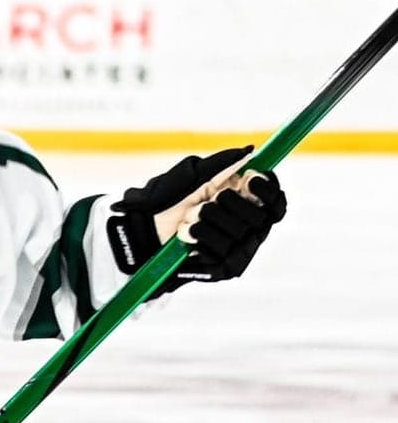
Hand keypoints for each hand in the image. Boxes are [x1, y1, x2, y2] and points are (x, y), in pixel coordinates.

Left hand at [107, 146, 287, 290]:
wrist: (145, 231)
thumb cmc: (170, 201)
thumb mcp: (194, 176)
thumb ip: (223, 164)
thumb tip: (250, 152)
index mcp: (249, 204)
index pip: (276, 202)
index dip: (268, 191)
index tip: (250, 179)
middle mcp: (251, 229)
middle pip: (259, 219)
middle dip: (227, 206)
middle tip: (205, 204)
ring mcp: (239, 251)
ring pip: (238, 238)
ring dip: (207, 226)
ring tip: (189, 224)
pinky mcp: (225, 270)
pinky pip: (223, 259)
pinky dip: (201, 246)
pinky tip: (189, 243)